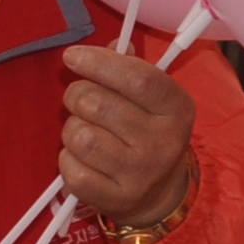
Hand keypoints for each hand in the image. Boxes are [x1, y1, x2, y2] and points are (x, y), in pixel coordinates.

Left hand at [57, 44, 197, 232]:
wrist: (160, 194)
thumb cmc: (148, 133)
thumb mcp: (151, 98)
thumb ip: (130, 67)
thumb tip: (110, 45)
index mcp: (176, 108)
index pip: (138, 78)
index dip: (99, 63)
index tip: (73, 56)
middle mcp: (163, 142)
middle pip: (97, 104)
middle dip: (76, 94)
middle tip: (80, 99)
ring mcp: (139, 173)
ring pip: (79, 136)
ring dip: (72, 128)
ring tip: (85, 131)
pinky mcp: (115, 198)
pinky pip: (71, 167)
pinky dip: (68, 158)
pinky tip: (83, 158)